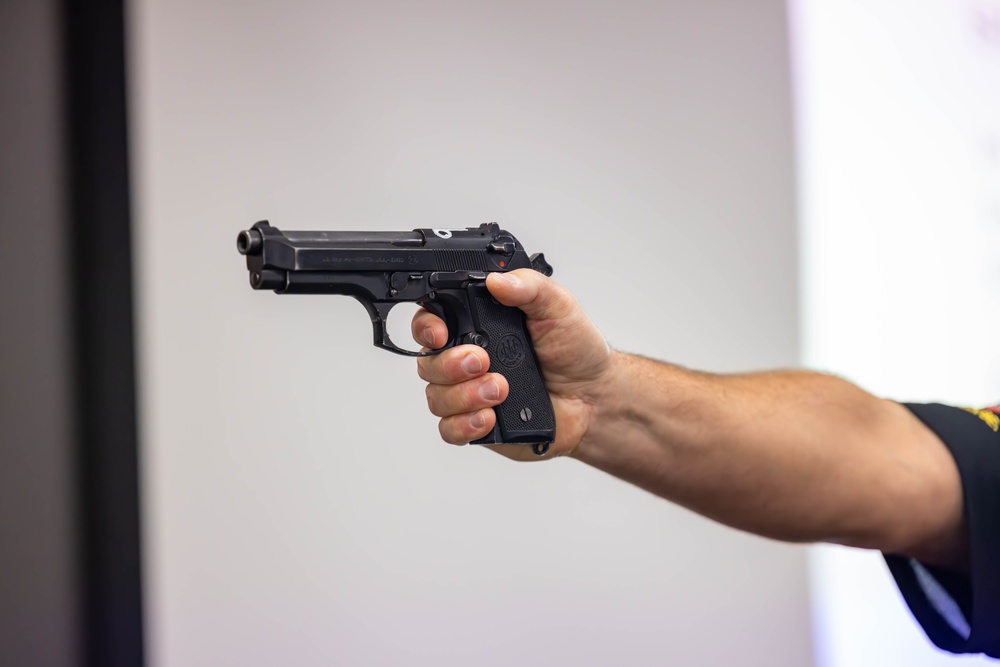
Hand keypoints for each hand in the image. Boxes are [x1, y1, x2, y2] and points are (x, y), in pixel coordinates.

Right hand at [412, 269, 611, 459]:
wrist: (594, 396)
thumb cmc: (575, 350)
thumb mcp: (557, 305)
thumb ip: (528, 286)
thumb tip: (497, 280)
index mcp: (477, 324)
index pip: (430, 321)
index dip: (426, 327)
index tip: (441, 334)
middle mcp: (466, 359)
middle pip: (427, 362)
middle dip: (451, 364)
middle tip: (483, 361)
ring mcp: (469, 393)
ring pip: (436, 398)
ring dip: (464, 395)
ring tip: (500, 389)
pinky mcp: (477, 424)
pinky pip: (449, 430)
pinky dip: (465, 424)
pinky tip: (490, 416)